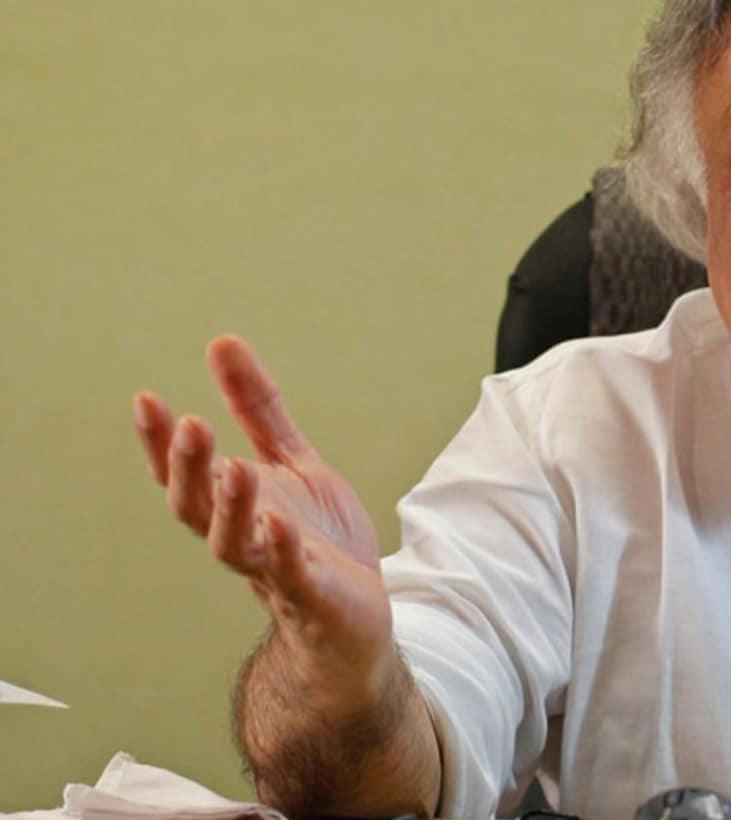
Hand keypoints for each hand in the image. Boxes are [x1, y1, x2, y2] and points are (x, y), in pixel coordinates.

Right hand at [133, 335, 392, 692]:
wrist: (358, 615)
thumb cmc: (317, 539)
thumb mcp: (291, 463)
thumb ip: (257, 410)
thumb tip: (222, 342)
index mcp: (233, 505)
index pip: (184, 473)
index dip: (161, 442)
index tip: (146, 399)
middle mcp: (243, 537)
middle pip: (196, 508)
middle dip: (188, 469)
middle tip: (190, 424)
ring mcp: (275, 569)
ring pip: (233, 546)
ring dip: (231, 508)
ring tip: (233, 468)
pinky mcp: (312, 594)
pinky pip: (292, 574)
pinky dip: (283, 551)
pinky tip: (280, 523)